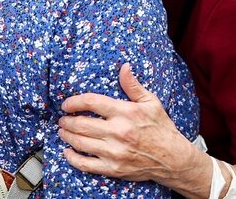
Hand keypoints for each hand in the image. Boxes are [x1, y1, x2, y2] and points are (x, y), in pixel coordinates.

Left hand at [58, 63, 203, 185]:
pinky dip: (72, 158)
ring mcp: (114, 152)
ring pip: (80, 143)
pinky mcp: (113, 168)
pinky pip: (85, 164)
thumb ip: (133, 86)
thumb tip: (124, 67)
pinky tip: (68, 152)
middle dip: (67, 120)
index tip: (67, 104)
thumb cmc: (161, 128)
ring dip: (67, 136)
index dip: (74, 102)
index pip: (91, 102)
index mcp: (125, 113)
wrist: (172, 158)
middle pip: (81, 124)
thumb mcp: (150, 102)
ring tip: (63, 131)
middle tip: (63, 118)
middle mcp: (118, 132)